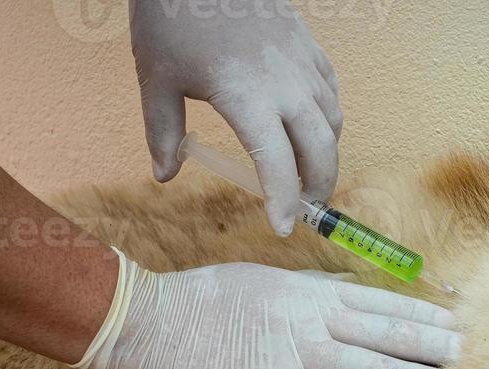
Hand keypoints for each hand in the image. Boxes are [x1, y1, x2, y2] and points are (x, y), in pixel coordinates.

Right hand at [75, 253, 459, 368]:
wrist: (149, 319)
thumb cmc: (196, 300)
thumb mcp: (257, 280)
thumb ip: (300, 291)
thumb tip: (334, 294)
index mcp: (304, 290)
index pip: (374, 299)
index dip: (415, 310)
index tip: (448, 316)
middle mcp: (308, 317)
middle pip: (381, 329)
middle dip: (426, 340)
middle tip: (464, 350)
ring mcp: (293, 352)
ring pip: (365, 364)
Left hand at [130, 0, 341, 234]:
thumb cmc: (173, 15)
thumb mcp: (156, 78)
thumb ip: (162, 131)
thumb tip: (163, 175)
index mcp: (247, 98)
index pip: (278, 166)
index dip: (283, 203)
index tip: (281, 227)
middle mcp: (284, 84)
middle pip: (323, 149)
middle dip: (319, 185)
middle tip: (304, 206)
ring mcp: (301, 62)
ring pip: (332, 120)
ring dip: (326, 152)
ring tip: (307, 170)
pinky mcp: (307, 44)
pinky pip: (330, 90)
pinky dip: (328, 116)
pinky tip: (310, 125)